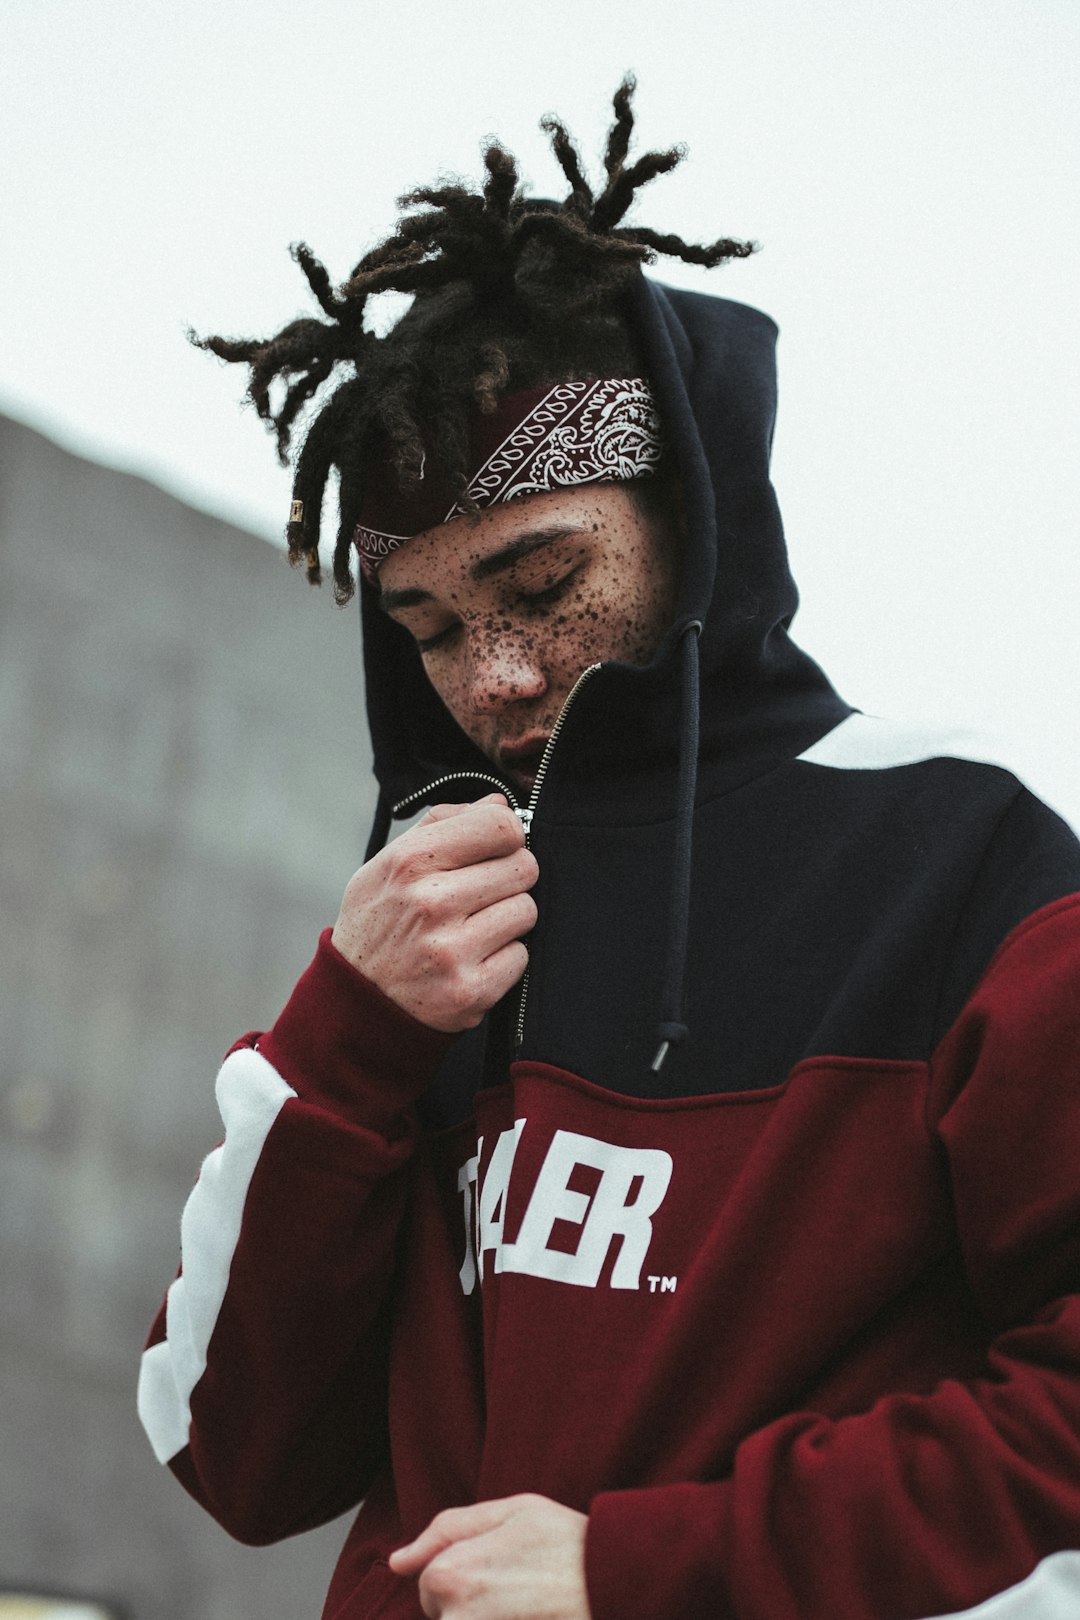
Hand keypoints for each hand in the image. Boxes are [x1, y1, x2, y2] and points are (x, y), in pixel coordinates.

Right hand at [331, 795, 538, 1032]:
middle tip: (481, 894)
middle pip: (524, 867)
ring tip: (474, 927)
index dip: (509, 835)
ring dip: (508, 918)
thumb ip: (443, 824)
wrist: (355, 1004)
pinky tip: (472, 959)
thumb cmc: (378, 923)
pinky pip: (521, 956)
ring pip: (527, 910)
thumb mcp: (388, 864)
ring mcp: (452, 950)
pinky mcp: (471, 990)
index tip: (498, 848)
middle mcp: (431, 903)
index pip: (500, 826)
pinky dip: (503, 958)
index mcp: (410, 862)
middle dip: (509, 878)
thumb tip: (500, 804)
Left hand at [389, 1493, 590, 1619]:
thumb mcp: (513, 1511)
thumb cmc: (570, 1545)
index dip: (467, 1573)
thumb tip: (398, 1561)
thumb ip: (447, 1528)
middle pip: (444, 1616)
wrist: (621, 1585)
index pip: (430, 1585)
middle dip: (473, 1607)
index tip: (504, 1571)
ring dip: (489, 1617)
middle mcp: (456, 1619)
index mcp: (451, 1574)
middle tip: (521, 1592)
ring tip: (528, 1609)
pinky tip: (532, 1615)